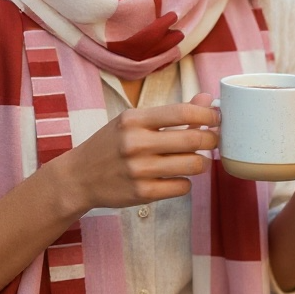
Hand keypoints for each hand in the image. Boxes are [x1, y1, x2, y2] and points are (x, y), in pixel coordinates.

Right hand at [56, 94, 219, 214]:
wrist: (78, 178)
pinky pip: (182, 187)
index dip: (208, 115)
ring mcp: (139, 170)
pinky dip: (185, 182)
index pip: (183, 112)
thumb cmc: (110, 145)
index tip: (216, 118)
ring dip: (201, 163)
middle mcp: (136, 143)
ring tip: (195, 160)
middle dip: (212, 139)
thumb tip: (207, 100)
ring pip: (193, 165)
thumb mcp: (132, 122)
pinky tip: (175, 178)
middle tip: (213, 140)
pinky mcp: (142, 193)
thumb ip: (170, 113)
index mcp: (134, 120)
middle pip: (194, 139)